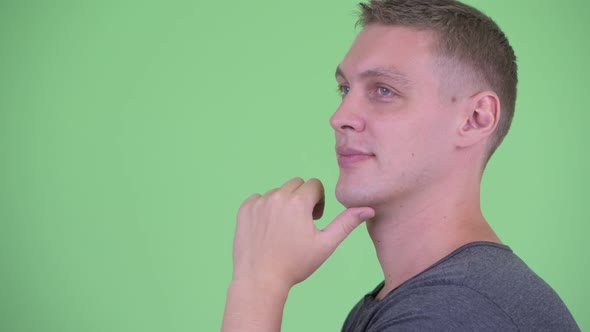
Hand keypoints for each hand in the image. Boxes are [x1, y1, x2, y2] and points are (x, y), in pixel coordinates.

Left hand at [231, 177, 374, 289]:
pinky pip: (258, 199)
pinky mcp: (245, 209)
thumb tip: (368, 209)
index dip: (318, 202)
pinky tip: (267, 229)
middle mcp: (277, 196)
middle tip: (299, 225)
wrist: (260, 279)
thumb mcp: (326, 245)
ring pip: (277, 192)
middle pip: (296, 184)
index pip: (314, 185)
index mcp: (298, 202)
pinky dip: (264, 209)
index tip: (313, 220)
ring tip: (282, 230)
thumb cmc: (295, 264)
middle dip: (301, 199)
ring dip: (283, 204)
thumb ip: (347, 223)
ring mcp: (259, 202)